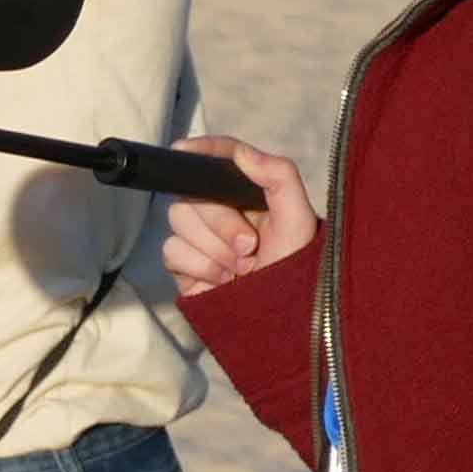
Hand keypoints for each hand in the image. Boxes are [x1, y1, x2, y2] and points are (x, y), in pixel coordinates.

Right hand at [159, 136, 314, 297]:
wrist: (282, 322)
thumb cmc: (298, 272)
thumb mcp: (300, 220)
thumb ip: (279, 176)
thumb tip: (242, 153)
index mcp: (249, 194)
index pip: (220, 160)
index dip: (202, 150)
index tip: (185, 150)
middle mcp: (221, 212)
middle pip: (191, 193)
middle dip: (221, 221)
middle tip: (250, 246)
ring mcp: (201, 239)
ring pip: (178, 220)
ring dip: (213, 248)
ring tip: (241, 267)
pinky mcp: (185, 265)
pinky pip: (172, 250)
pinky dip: (200, 266)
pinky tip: (224, 280)